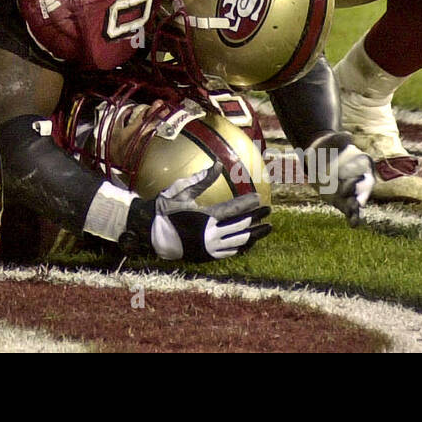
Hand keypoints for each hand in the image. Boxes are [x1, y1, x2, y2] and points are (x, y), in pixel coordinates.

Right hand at [142, 164, 271, 260]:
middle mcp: (210, 234)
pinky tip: (249, 242)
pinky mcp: (207, 256)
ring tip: (266, 228)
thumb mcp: (181, 190)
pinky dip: (242, 246)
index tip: (259, 198)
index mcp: (205, 217)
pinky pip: (230, 252)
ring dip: (254, 234)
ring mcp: (209, 247)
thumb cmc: (166, 209)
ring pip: (238, 242)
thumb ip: (202, 179)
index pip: (233, 210)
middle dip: (257, 218)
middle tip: (269, 211)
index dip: (248, 204)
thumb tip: (219, 165)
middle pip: (240, 226)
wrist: (151, 233)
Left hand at [308, 131, 373, 224]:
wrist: (319, 157)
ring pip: (358, 202)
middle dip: (358, 193)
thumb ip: (340, 139)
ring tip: (356, 217)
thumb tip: (346, 135)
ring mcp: (353, 192)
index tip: (354, 179)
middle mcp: (362, 179)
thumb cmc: (329, 147)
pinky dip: (353, 218)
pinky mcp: (344, 201)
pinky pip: (350, 211)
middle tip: (351, 197)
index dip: (359, 176)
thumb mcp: (334, 140)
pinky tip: (354, 224)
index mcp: (363, 163)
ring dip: (357, 209)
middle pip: (363, 188)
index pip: (364, 170)